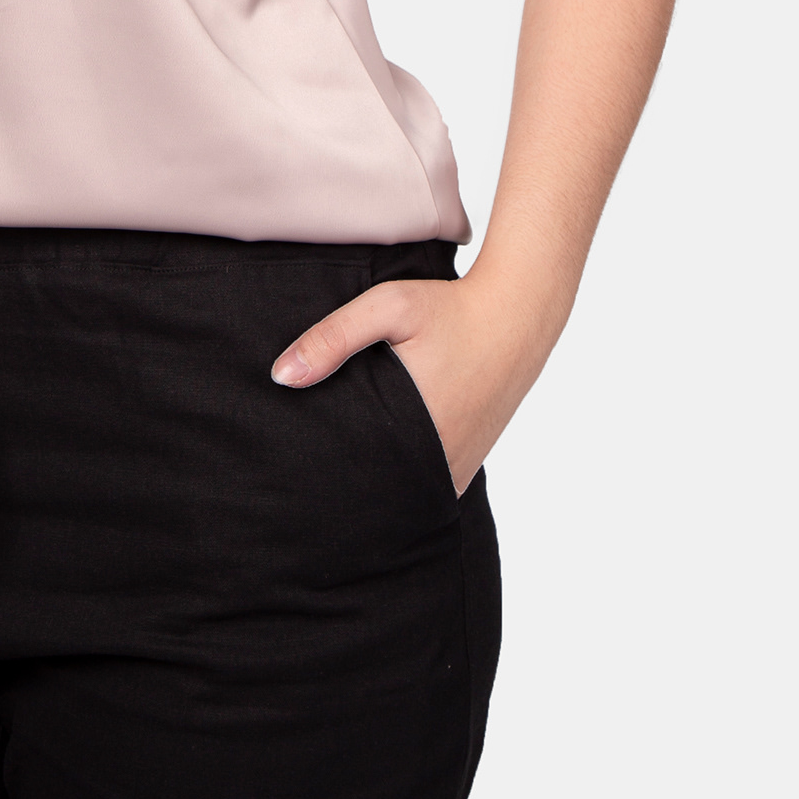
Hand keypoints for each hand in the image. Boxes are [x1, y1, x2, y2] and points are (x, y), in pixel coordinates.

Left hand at [271, 271, 553, 494]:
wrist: (517, 314)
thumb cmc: (450, 308)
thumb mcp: (388, 307)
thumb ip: (333, 338)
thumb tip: (281, 377)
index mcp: (416, 432)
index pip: (355, 475)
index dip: (324, 473)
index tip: (296, 465)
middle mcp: (441, 461)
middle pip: (378, 489)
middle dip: (346, 481)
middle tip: (309, 467)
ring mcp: (459, 467)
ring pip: (403, 491)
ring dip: (375, 480)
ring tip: (339, 464)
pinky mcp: (468, 462)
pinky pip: (426, 483)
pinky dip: (402, 474)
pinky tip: (379, 455)